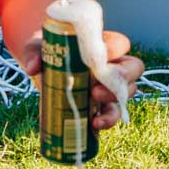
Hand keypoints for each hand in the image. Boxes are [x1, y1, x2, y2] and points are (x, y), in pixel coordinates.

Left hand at [18, 30, 145, 128]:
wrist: (42, 67)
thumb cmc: (46, 50)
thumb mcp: (37, 46)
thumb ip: (34, 52)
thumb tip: (33, 68)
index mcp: (102, 44)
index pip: (120, 43)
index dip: (115, 50)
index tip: (98, 58)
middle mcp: (111, 64)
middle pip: (134, 68)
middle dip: (123, 78)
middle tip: (98, 88)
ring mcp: (109, 85)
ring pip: (128, 92)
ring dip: (115, 102)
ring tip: (95, 108)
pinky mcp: (100, 105)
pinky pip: (113, 113)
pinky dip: (108, 120)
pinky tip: (95, 125)